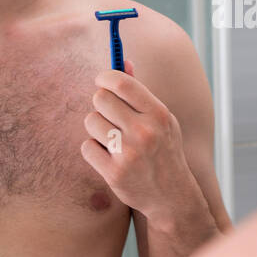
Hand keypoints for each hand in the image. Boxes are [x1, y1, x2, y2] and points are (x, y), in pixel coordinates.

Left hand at [80, 60, 203, 215]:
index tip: (102, 81)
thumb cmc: (163, 150)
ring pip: (90, 121)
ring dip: (96, 127)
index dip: (105, 78)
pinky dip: (93, 150)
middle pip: (101, 99)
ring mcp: (129, 154)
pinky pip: (86, 147)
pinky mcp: (114, 173)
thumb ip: (140, 91)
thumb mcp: (161, 119)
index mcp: (158, 114)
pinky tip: (108, 156)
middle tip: (109, 114)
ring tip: (110, 138)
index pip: (122, 83)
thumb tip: (123, 60)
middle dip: (100, 103)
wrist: (170, 195)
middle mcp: (144, 132)